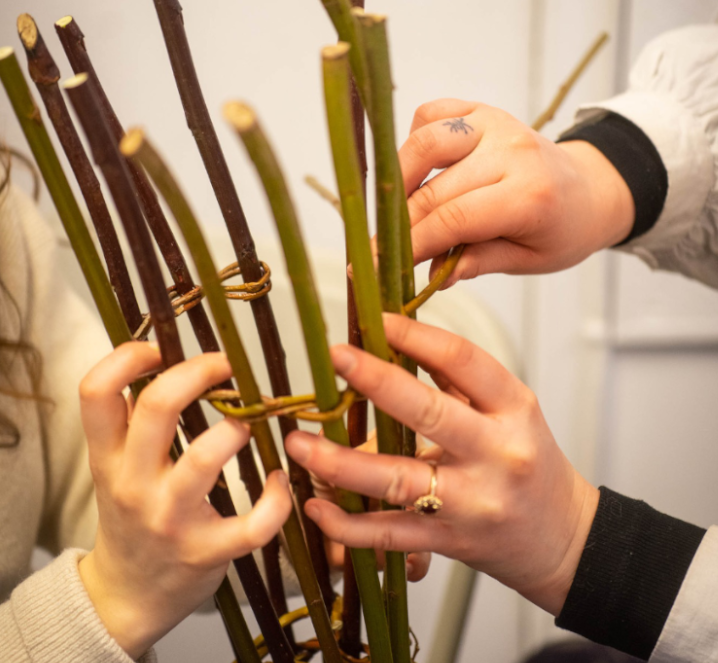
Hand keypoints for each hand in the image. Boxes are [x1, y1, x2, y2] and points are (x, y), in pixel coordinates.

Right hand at [78, 343, 291, 658]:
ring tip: (246, 425)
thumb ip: (131, 422)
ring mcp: (171, 519)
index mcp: (108, 457)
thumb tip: (163, 359)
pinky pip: (254, 522)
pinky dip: (277, 498)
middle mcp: (134, 484)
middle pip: (158, 407)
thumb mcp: (114, 468)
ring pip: (206, 457)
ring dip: (236, 429)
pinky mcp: (208, 551)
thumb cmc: (131, 517)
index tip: (158, 349)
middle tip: (225, 365)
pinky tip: (278, 481)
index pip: (96, 393)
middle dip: (198, 371)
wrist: (129, 594)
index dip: (127, 358)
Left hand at [286, 314, 598, 615]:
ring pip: (398, 477)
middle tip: (335, 357)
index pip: (463, 361)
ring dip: (340, 462)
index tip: (376, 319)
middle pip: (428, 412)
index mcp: (514, 409)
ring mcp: (472, 502)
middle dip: (375, 380)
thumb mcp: (512, 412)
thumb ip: (460, 380)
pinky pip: (390, 534)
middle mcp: (496, 453)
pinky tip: (317, 506)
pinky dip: (348, 524)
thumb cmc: (532, 466)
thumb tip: (402, 337)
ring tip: (300, 444)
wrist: (563, 539)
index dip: (416, 335)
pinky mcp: (449, 541)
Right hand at [399, 98, 633, 284]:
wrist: (588, 189)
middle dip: (398, 224)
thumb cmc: (560, 230)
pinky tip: (416, 172)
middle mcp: (511, 151)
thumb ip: (480, 263)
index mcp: (530, 195)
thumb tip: (433, 276)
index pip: (454, 220)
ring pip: (426, 142)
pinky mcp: (483, 111)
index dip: (413, 244)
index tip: (382, 264)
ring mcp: (495, 124)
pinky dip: (414, 140)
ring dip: (398, 179)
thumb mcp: (529, 259)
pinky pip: (434, 114)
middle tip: (377, 250)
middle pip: (434, 188)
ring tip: (392, 212)